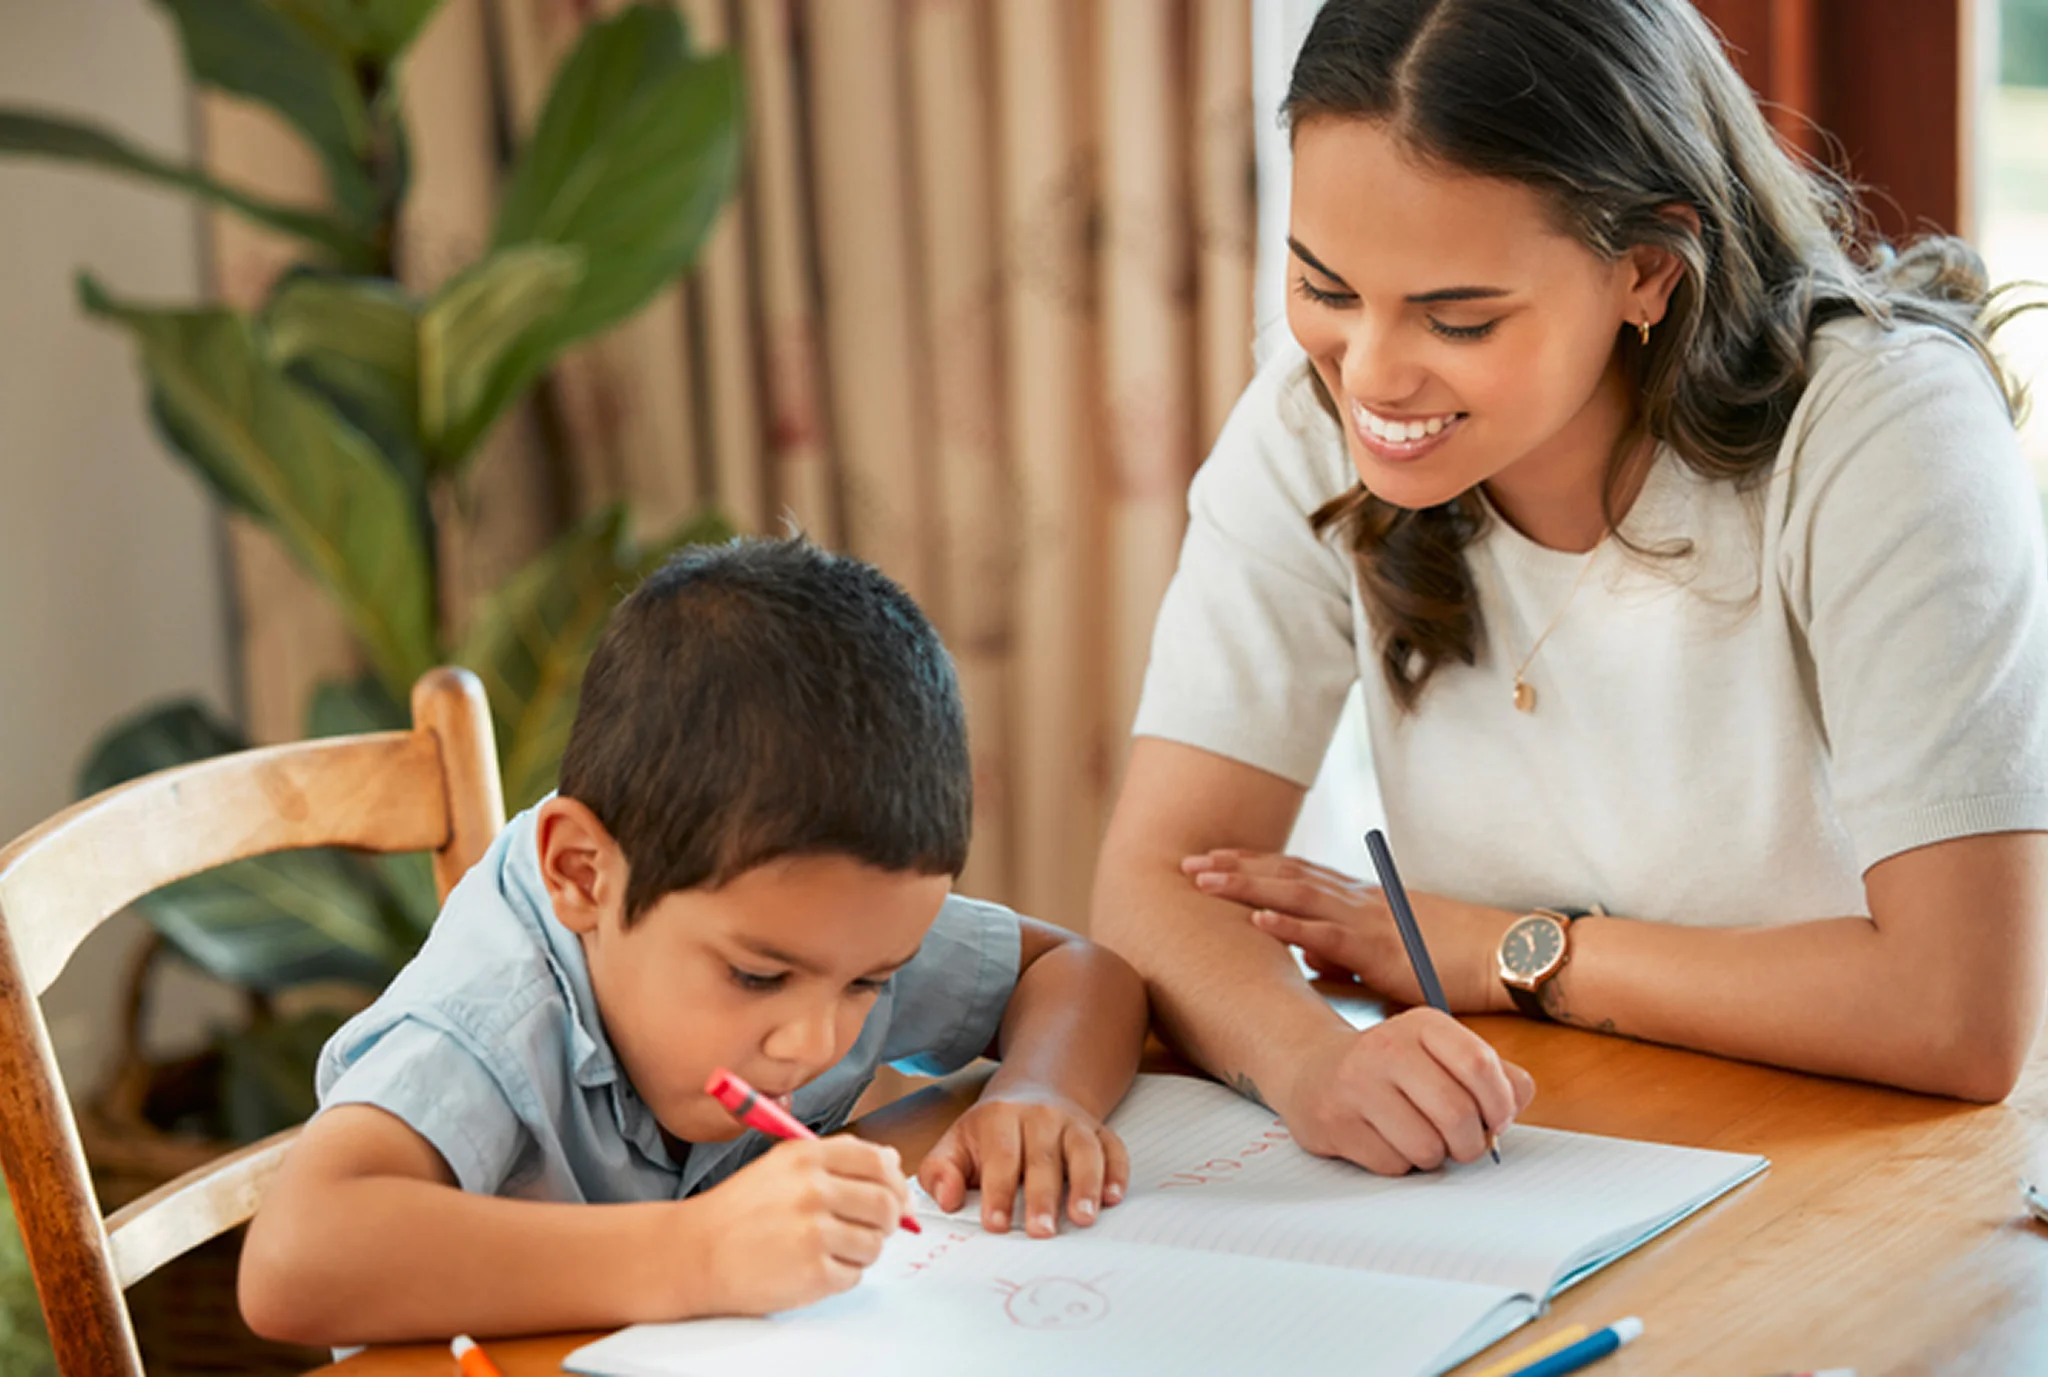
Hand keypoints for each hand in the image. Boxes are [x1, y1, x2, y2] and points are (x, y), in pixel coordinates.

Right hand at [686, 1136, 910, 1314]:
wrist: (693, 1253)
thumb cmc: (737, 1211)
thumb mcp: (782, 1167)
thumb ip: (838, 1160)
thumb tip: (894, 1164)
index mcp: (806, 1157)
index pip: (879, 1162)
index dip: (896, 1182)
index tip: (897, 1197)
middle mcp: (813, 1190)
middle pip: (885, 1204)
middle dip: (888, 1220)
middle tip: (873, 1229)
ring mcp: (813, 1233)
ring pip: (874, 1244)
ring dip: (862, 1251)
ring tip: (831, 1249)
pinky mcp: (812, 1274)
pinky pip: (854, 1276)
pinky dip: (841, 1276)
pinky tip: (813, 1267)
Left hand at [917, 1088, 1129, 1237]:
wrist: (1032, 1093)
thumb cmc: (990, 1134)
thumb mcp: (955, 1144)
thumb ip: (940, 1172)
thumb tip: (947, 1200)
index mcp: (999, 1119)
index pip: (1000, 1156)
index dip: (999, 1191)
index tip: (997, 1224)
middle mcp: (1039, 1116)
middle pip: (1043, 1156)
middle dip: (1042, 1196)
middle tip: (1041, 1232)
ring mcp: (1073, 1122)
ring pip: (1083, 1149)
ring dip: (1085, 1183)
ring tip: (1082, 1218)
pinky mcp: (1099, 1131)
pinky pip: (1113, 1148)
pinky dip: (1116, 1172)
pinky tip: (1113, 1198)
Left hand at [1183, 849, 1518, 1012]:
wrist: (1503, 956)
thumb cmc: (1454, 959)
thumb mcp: (1390, 954)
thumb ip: (1345, 955)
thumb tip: (1307, 959)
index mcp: (1360, 898)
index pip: (1296, 872)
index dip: (1251, 865)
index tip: (1211, 860)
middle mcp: (1358, 899)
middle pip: (1285, 873)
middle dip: (1233, 867)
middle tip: (1187, 865)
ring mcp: (1367, 919)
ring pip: (1295, 894)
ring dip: (1245, 886)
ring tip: (1204, 882)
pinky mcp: (1380, 949)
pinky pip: (1326, 933)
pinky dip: (1288, 926)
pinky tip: (1255, 922)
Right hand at [1282, 1009, 1536, 1174]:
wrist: (1313, 1069)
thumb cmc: (1395, 1069)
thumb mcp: (1442, 1053)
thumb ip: (1493, 1073)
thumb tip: (1516, 1101)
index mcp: (1423, 1025)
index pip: (1479, 1065)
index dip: (1499, 1104)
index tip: (1497, 1119)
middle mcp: (1386, 1047)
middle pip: (1457, 1113)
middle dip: (1470, 1143)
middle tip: (1463, 1144)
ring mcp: (1355, 1084)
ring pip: (1426, 1147)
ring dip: (1434, 1156)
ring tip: (1420, 1139)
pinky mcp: (1335, 1122)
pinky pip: (1393, 1165)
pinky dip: (1400, 1163)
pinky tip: (1386, 1140)